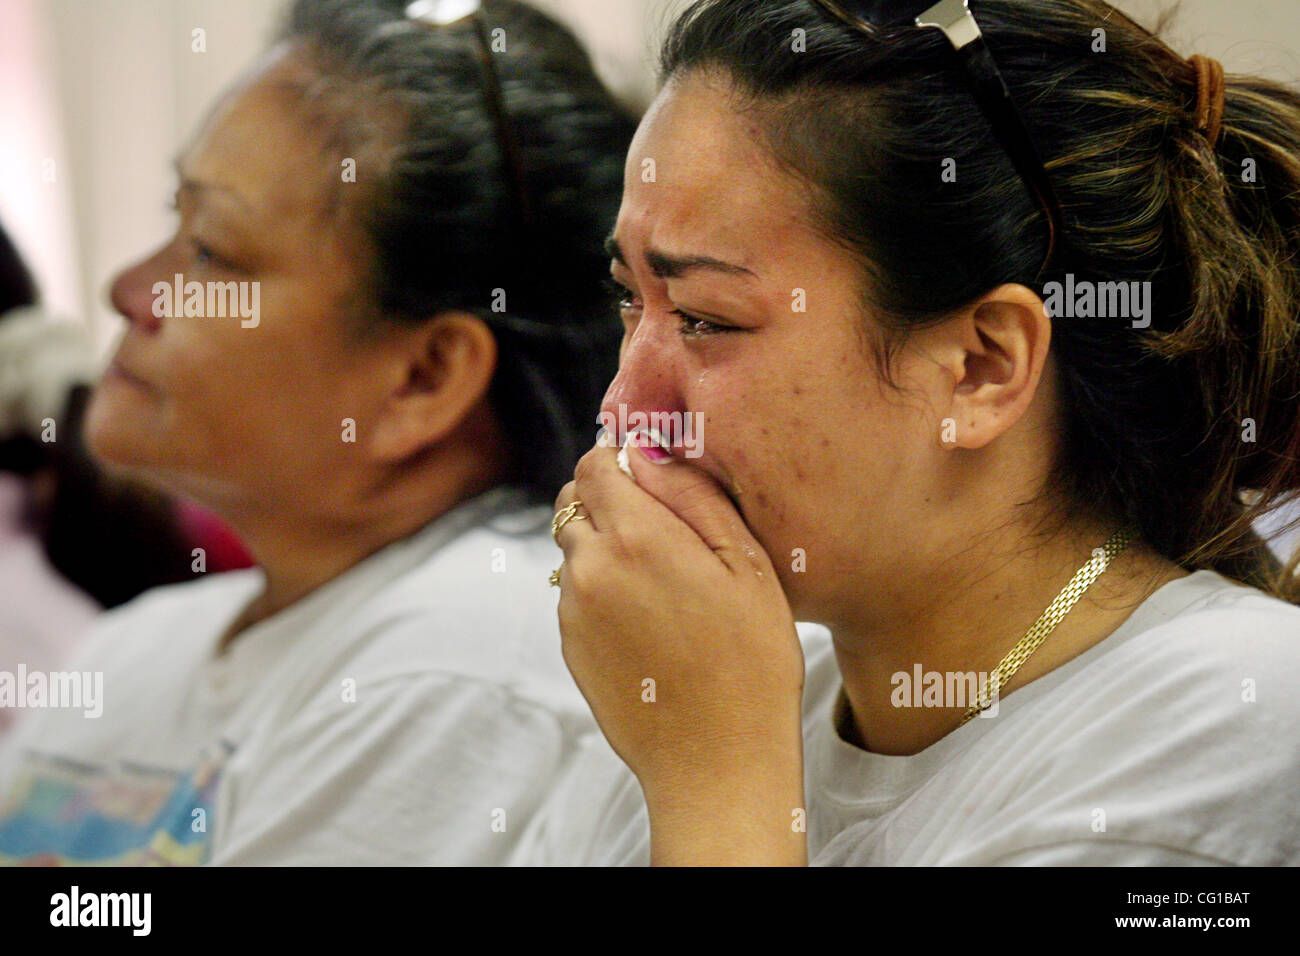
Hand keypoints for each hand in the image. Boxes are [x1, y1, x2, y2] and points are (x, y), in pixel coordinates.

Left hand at [553, 434, 807, 863]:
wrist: (718, 761)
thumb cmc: (752, 660)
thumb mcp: (747, 564)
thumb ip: (692, 495)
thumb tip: (647, 452)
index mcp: (635, 536)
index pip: (593, 463)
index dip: (621, 460)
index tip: (652, 475)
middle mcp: (590, 567)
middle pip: (574, 502)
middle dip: (608, 500)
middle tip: (664, 530)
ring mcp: (573, 610)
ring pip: (574, 549)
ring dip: (606, 548)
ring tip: (666, 585)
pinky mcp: (570, 646)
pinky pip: (577, 595)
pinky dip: (604, 592)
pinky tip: (652, 624)